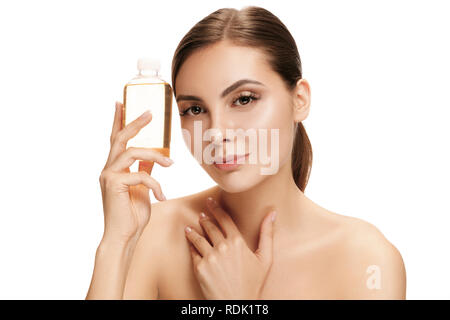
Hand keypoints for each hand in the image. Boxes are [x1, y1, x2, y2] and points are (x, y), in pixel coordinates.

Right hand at [99, 101, 173, 244]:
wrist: (124, 236)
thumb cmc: (132, 214)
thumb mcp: (142, 188)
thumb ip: (144, 170)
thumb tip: (154, 157)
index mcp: (114, 167)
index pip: (115, 139)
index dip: (118, 120)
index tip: (121, 103)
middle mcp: (108, 168)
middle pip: (120, 138)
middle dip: (135, 123)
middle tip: (150, 113)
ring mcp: (108, 175)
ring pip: (133, 152)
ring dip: (155, 156)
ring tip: (170, 164)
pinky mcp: (114, 184)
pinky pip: (140, 175)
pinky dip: (155, 184)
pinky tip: (161, 196)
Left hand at [185, 197, 276, 299]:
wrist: (237, 304)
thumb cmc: (253, 283)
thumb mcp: (265, 258)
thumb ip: (267, 234)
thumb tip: (272, 213)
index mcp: (237, 242)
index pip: (224, 219)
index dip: (216, 209)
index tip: (211, 201)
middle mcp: (222, 247)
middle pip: (210, 227)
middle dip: (205, 218)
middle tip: (201, 213)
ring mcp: (210, 257)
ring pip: (198, 238)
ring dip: (193, 230)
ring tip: (190, 227)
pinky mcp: (200, 267)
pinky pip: (193, 252)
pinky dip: (190, 245)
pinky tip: (189, 242)